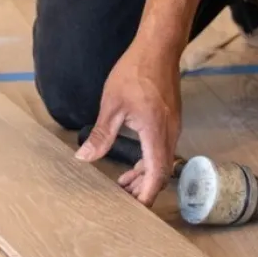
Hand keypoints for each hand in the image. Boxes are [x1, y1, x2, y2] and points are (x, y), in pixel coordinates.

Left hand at [74, 45, 182, 204]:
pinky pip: (163, 148)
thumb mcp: (112, 105)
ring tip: (124, 183)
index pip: (157, 173)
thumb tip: (84, 157)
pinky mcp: (171, 120)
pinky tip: (134, 161)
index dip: (147, 193)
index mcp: (156, 132)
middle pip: (161, 171)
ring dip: (145, 174)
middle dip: (144, 188)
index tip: (135, 207)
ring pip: (163, 160)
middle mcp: (169, 133)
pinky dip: (149, 160)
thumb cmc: (134, 73)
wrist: (158, 49)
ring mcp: (173, 127)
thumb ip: (101, 135)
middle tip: (123, 198)